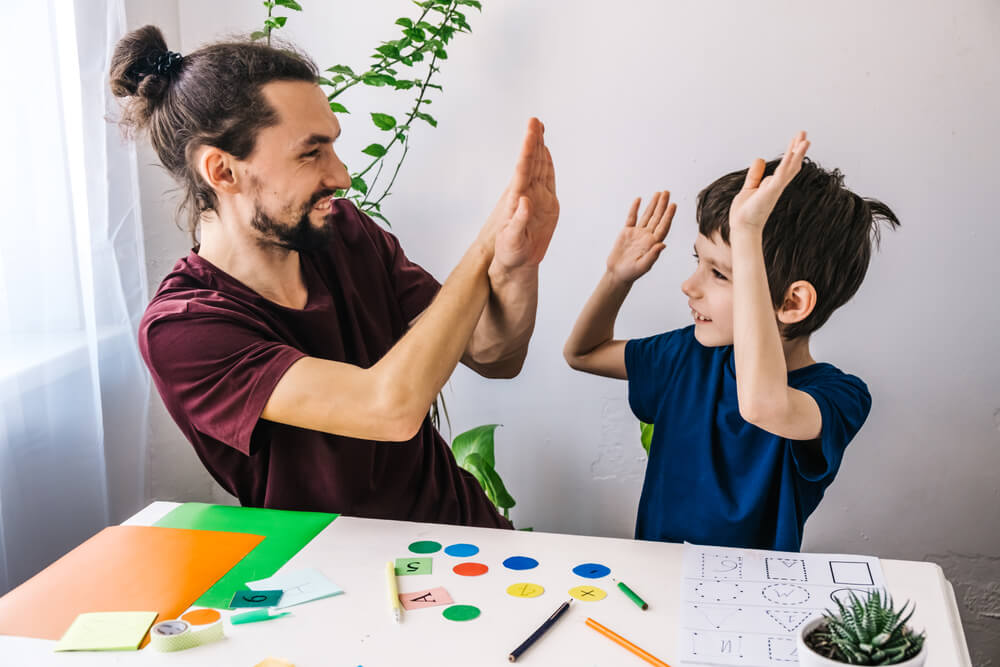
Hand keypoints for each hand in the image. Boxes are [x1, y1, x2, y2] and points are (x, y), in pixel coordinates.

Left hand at [486, 118, 558, 274]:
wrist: (516, 262)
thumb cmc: (510, 253)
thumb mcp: (512, 241)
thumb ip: (519, 222)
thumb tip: (524, 201)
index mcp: (517, 200)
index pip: (523, 169)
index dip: (528, 148)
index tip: (530, 131)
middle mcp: (526, 194)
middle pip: (531, 162)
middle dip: (533, 141)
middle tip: (534, 120)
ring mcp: (536, 197)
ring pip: (538, 167)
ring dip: (538, 147)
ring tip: (538, 128)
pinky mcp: (546, 203)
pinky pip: (547, 179)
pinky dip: (547, 163)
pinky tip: (545, 151)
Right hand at [606, 190, 675, 283]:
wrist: (617, 273)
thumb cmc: (631, 273)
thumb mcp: (643, 266)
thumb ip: (653, 256)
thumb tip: (662, 245)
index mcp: (653, 243)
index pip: (663, 226)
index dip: (668, 216)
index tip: (673, 205)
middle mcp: (647, 236)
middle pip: (657, 217)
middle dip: (662, 205)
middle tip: (667, 192)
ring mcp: (637, 233)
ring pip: (647, 215)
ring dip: (653, 204)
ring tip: (658, 193)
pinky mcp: (627, 232)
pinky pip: (632, 218)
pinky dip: (634, 209)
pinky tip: (639, 200)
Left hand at [729, 131, 809, 231]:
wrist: (743, 227)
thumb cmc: (746, 212)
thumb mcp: (749, 187)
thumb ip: (755, 175)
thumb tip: (759, 159)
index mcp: (772, 184)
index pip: (785, 165)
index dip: (791, 152)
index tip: (797, 139)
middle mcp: (777, 185)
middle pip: (791, 164)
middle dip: (798, 149)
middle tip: (804, 134)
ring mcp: (774, 188)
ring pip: (789, 168)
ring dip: (797, 154)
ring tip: (805, 141)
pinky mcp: (769, 192)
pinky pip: (780, 176)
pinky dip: (786, 165)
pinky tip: (791, 155)